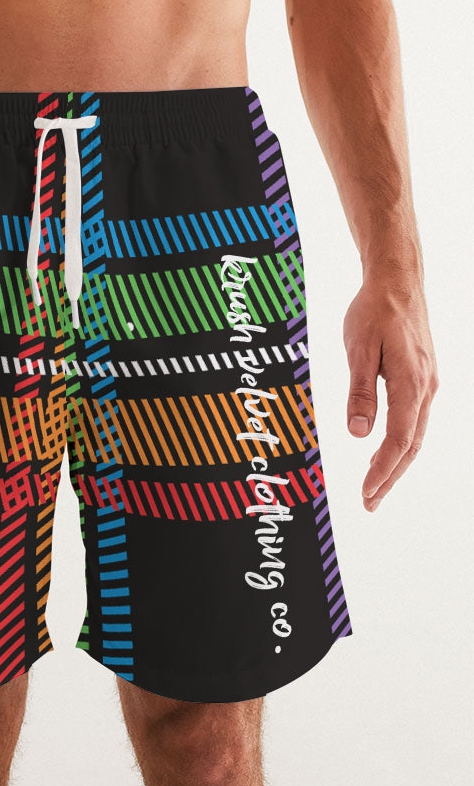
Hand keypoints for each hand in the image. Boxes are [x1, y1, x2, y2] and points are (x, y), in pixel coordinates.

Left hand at [343, 276, 438, 511]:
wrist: (398, 282)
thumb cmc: (374, 311)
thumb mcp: (359, 349)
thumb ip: (360, 392)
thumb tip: (359, 434)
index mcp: (411, 382)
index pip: (399, 439)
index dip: (383, 470)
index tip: (366, 493)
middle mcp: (426, 388)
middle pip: (412, 446)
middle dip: (390, 477)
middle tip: (369, 503)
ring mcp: (428, 383)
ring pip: (416, 435)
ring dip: (396, 464)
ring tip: (376, 487)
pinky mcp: (423, 378)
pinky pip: (416, 420)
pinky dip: (403, 443)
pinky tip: (388, 453)